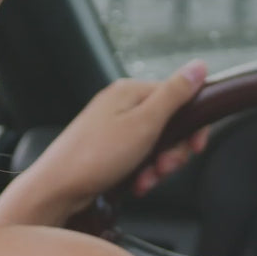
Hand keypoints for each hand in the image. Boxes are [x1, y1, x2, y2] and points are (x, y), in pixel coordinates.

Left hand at [0, 60, 210, 228]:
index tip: (195, 147)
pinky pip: (138, 158)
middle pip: (169, 124)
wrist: (57, 189)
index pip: (179, 97)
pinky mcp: (108, 149)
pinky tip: (136, 184)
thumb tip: (199, 66)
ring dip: (157, 167)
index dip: (192, 126)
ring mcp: (113, 128)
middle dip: (172, 152)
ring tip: (146, 180)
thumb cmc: (96, 156)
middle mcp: (121, 105)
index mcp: (130, 91)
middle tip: (164, 167)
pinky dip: (142, 173)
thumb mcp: (144, 123)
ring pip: (155, 145)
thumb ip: (175, 95)